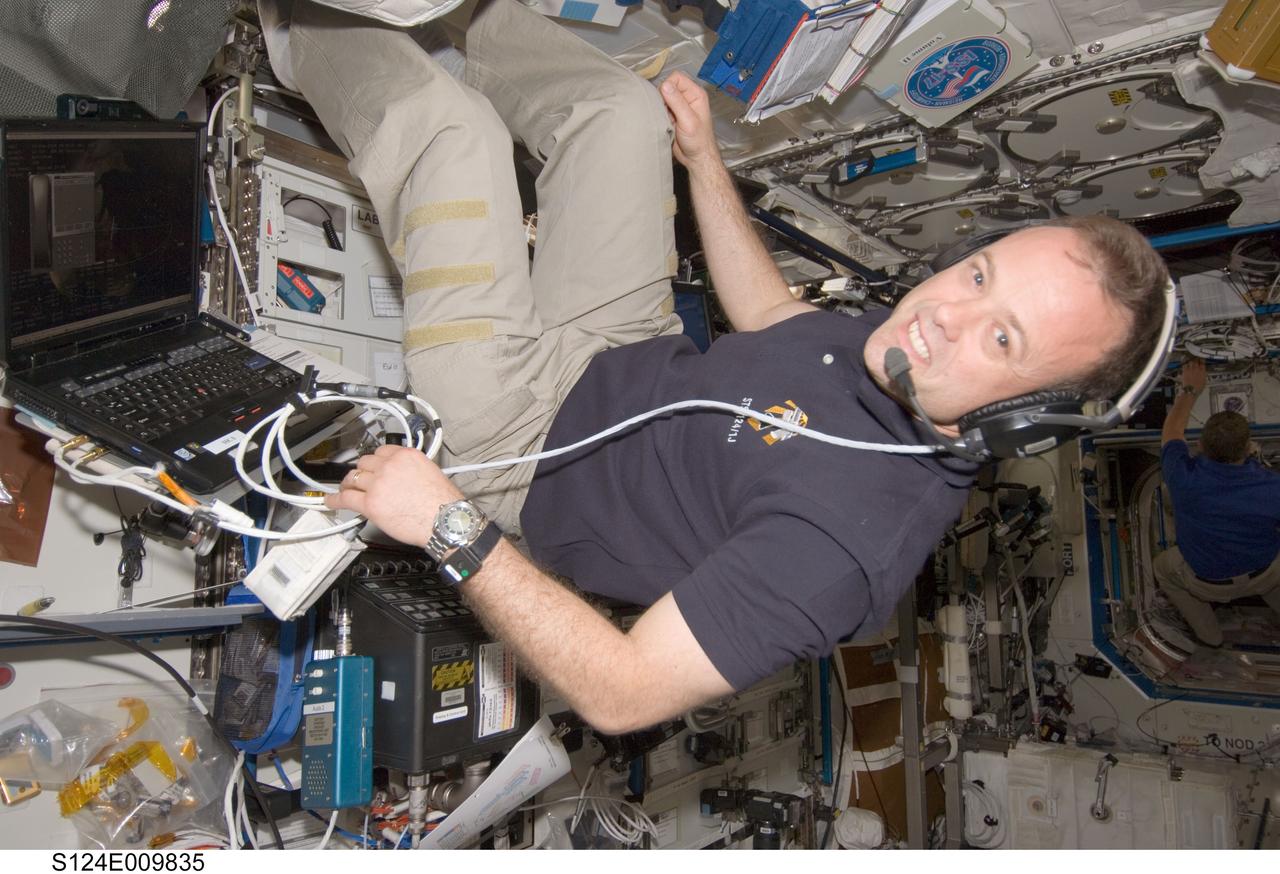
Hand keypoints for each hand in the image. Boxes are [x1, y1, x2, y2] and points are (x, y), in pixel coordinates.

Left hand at [324, 445, 463, 547]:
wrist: (445, 522)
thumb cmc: (443, 503)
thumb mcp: (431, 472)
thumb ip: (411, 468)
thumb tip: (401, 475)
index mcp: (406, 456)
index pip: (381, 451)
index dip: (376, 461)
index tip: (374, 466)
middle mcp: (389, 466)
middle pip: (365, 463)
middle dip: (362, 472)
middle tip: (362, 480)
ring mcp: (377, 484)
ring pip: (353, 478)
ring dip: (348, 484)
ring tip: (345, 489)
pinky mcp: (370, 504)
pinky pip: (345, 498)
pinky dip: (335, 500)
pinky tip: (330, 501)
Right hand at [660, 71, 719, 172]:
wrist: (696, 158)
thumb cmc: (698, 141)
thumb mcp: (688, 121)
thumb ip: (677, 102)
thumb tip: (664, 85)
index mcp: (695, 94)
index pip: (676, 77)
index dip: (668, 86)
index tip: (666, 101)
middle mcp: (688, 97)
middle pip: (668, 86)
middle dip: (663, 98)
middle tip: (667, 113)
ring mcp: (679, 106)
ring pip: (662, 97)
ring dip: (661, 107)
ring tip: (667, 120)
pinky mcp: (672, 115)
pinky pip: (661, 108)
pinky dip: (659, 114)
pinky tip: (665, 123)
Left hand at [1179, 357, 1206, 395]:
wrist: (1191, 390)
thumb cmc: (1198, 388)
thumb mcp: (1204, 381)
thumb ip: (1203, 375)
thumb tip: (1202, 373)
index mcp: (1203, 371)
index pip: (1203, 362)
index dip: (1201, 359)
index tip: (1200, 357)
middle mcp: (1197, 369)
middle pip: (1196, 360)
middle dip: (1195, 358)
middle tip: (1194, 356)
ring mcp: (1190, 369)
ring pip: (1190, 361)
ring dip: (1190, 359)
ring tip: (1189, 357)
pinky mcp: (1185, 371)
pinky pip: (1185, 364)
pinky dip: (1184, 362)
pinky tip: (1184, 360)